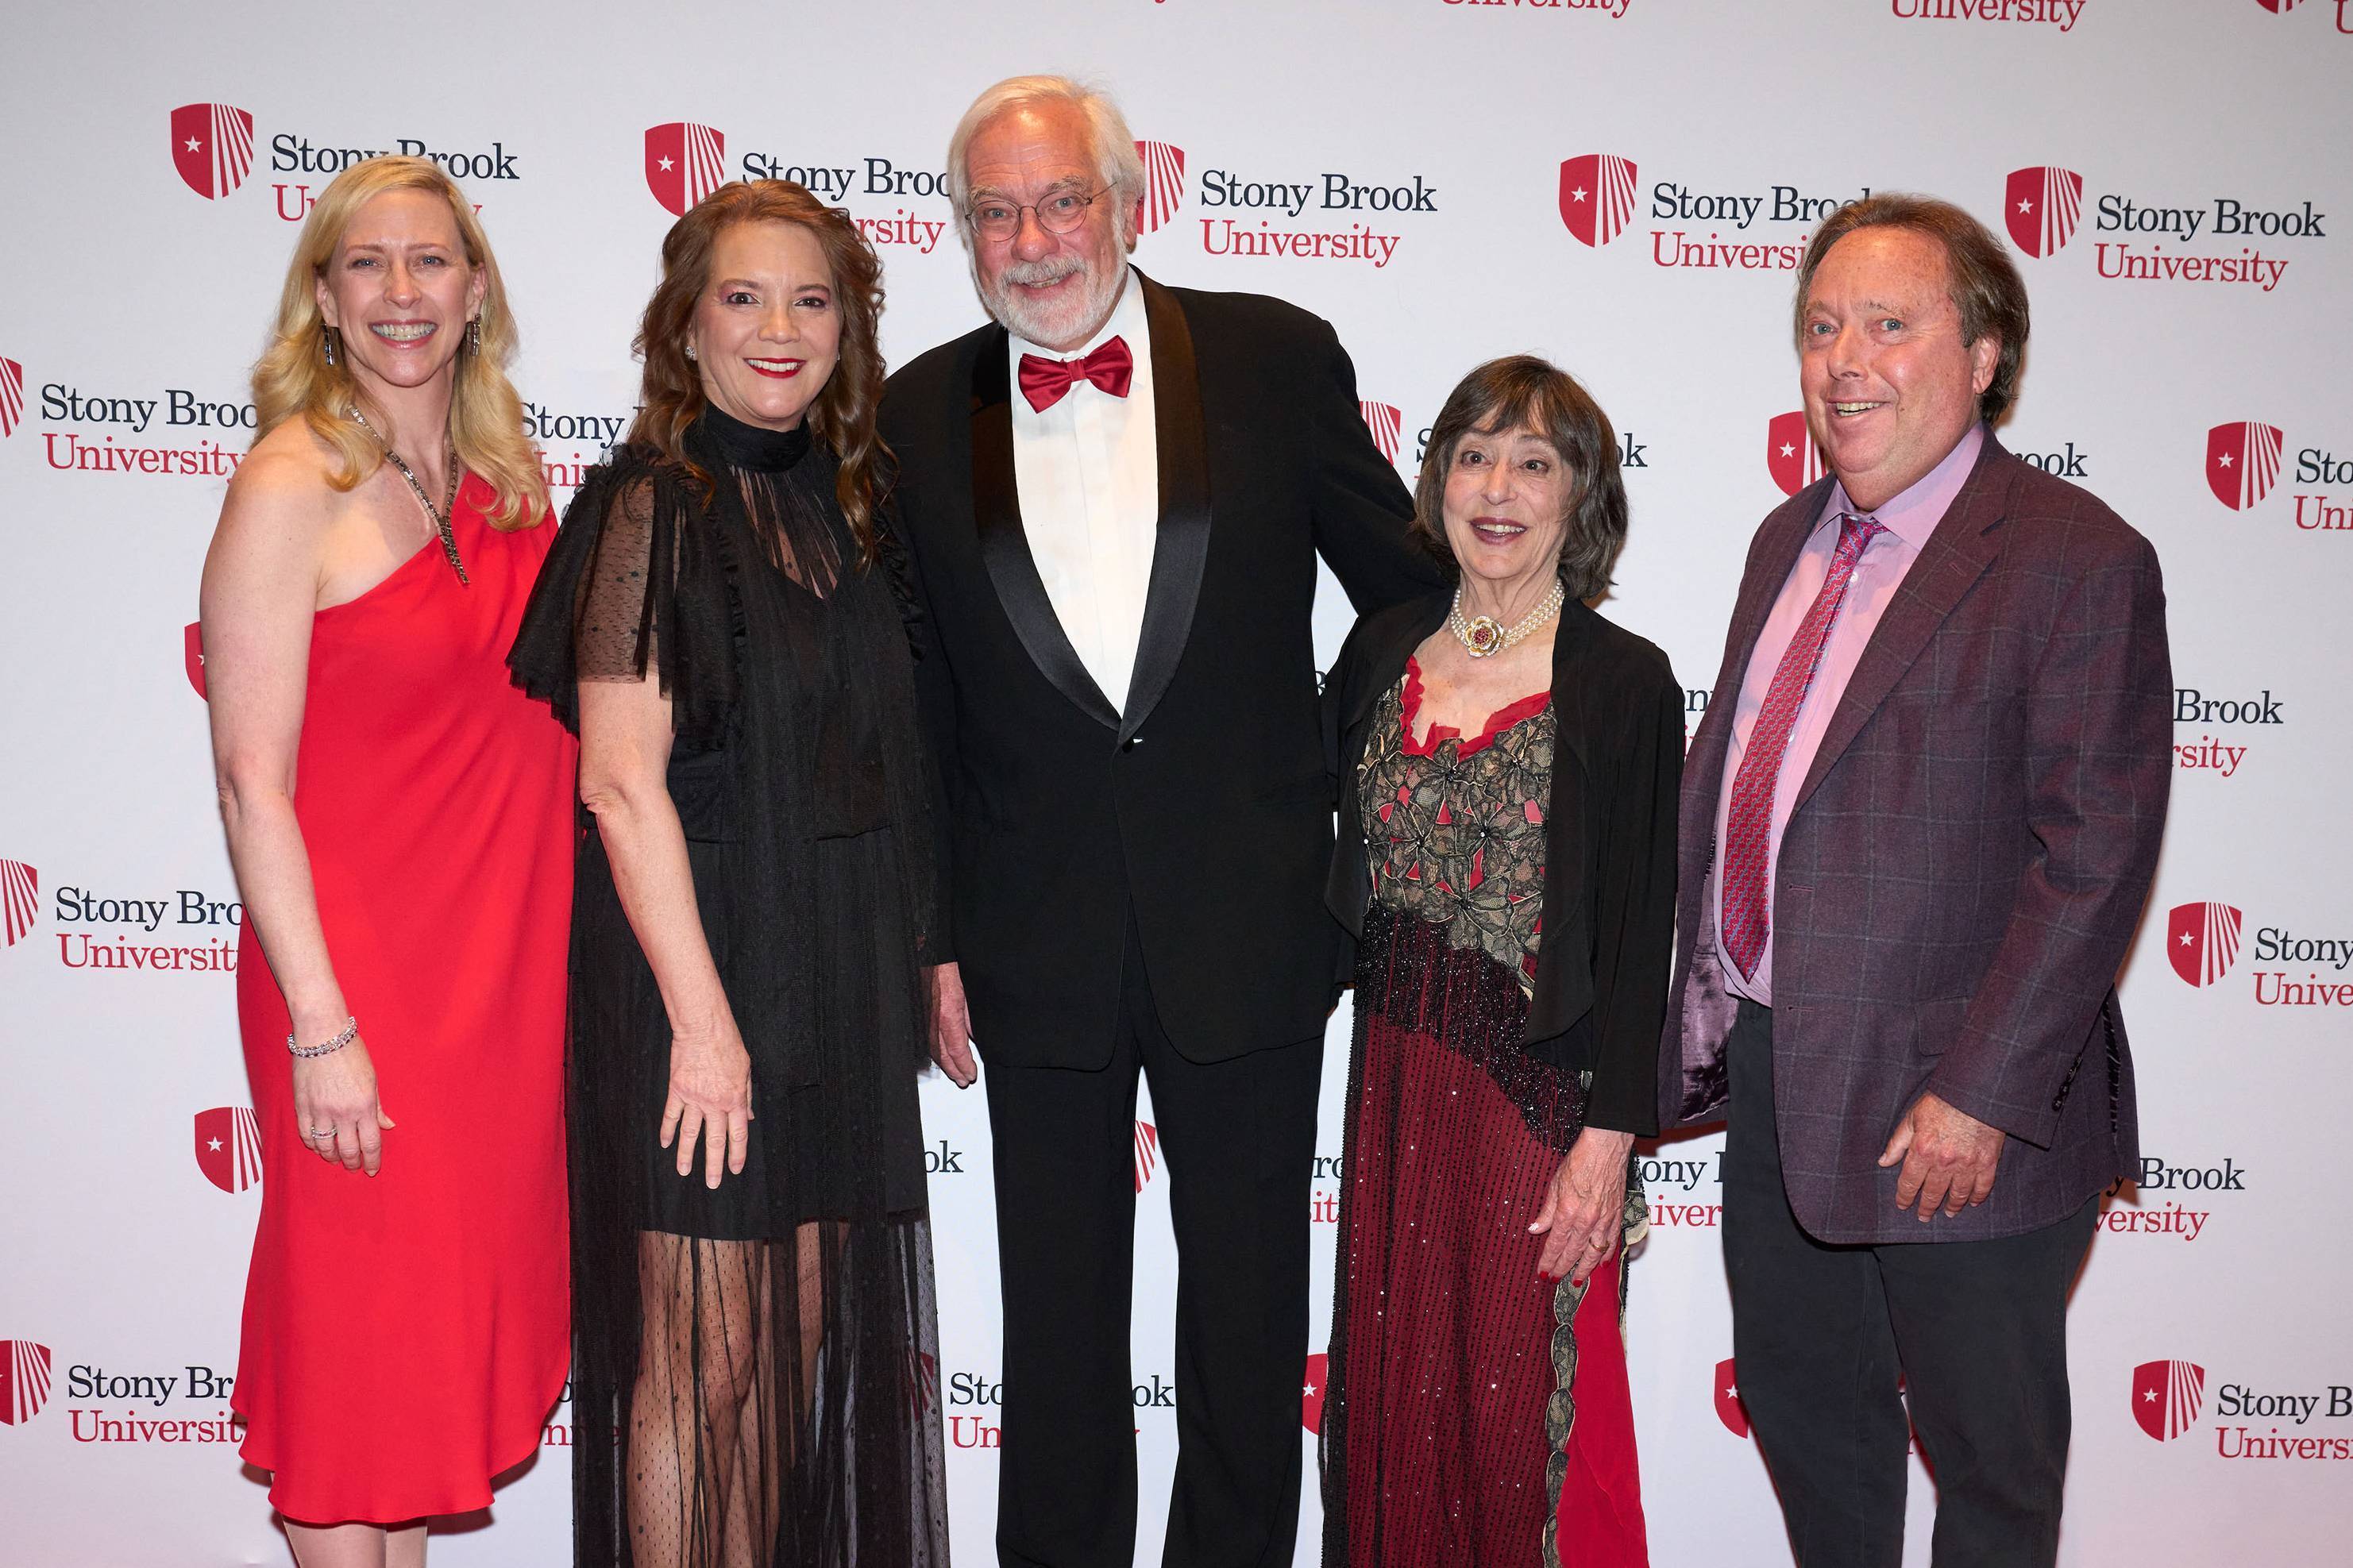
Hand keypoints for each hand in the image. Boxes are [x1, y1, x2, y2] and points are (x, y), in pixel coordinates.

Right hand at [292, 1034, 392, 1175]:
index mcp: (365, 1105)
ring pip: (324, 1146)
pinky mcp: (302, 1106)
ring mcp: (320, 1110)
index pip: (370, 1143)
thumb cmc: (351, 1053)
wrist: (322, 1036)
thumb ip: (378, 1107)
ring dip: (331, 1156)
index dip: (372, 1160)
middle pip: (348, 1149)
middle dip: (353, 1163)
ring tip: (336, 1159)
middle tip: (354, 1168)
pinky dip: (312, 1144)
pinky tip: (318, 1147)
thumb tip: (388, 1126)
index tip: (372, 1169)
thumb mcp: (373, 1079)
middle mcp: (343, 1111)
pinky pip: (306, 1134)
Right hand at [662, 1019, 752, 1187]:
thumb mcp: (746, 1070)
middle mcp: (715, 1103)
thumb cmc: (728, 1045)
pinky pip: (672, 1115)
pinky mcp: (677, 1090)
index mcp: (735, 1099)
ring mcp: (694, 1098)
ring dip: (687, 1155)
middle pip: (715, 1140)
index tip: (734, 1170)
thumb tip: (749, 1116)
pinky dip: (668, 1130)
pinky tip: (666, 1144)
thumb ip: (746, 1095)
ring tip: (684, 1172)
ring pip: (690, 1133)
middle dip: (714, 1164)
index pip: (738, 1134)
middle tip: (712, 1184)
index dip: (737, 1154)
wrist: (704, 1028)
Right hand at [926, 962, 976, 1088]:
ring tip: (954, 1072)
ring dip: (942, 1063)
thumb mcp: (969, 989)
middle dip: (953, 1069)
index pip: (956, 1048)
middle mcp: (931, 1017)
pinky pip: (922, 1035)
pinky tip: (938, 1055)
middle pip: (941, 1053)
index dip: (964, 1064)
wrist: (926, 948)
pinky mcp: (915, 1011)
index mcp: (947, 1012)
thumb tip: (974, 1035)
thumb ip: (971, 1015)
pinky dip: (931, 1049)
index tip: (971, 1073)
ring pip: (929, 1047)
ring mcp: (921, 1015)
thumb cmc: (947, 963)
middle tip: (964, 1079)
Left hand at [1529, 1127, 1634, 1285]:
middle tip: (1556, 1280)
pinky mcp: (1617, 1216)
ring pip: (1594, 1253)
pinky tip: (1602, 1264)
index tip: (1543, 1273)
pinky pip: (1612, 1242)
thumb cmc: (1579, 1161)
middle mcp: (1586, 1221)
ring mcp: (1604, 1220)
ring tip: (1578, 1281)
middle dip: (1563, 1269)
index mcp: (1567, 1213)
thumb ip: (1546, 1211)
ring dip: (1585, 1269)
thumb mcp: (1554, 1184)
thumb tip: (1535, 1229)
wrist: (1606, 1149)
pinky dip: (1607, 1255)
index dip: (1548, 1261)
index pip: (1555, 1245)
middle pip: (1573, 1253)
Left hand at [1879, 1091, 2005, 1220]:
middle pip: (1932, 1193)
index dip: (1904, 1196)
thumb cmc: (1941, 1102)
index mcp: (1922, 1151)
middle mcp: (1943, 1162)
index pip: (1909, 1182)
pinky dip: (1977, 1197)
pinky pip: (1982, 1187)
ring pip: (1957, 1194)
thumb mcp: (1912, 1118)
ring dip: (1951, 1206)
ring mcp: (1967, 1165)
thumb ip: (1897, 1143)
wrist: (1974, 1093)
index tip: (1902, 1204)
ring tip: (1948, 1213)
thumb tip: (1883, 1161)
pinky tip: (1972, 1202)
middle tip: (1924, 1216)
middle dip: (1926, 1207)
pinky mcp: (1987, 1162)